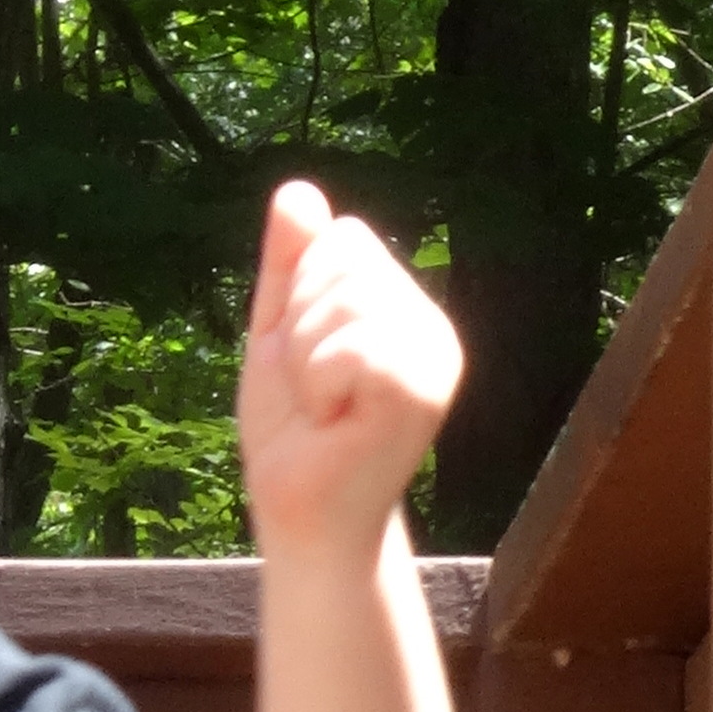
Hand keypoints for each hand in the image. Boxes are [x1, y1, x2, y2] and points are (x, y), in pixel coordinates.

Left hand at [234, 183, 460, 562]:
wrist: (302, 521)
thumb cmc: (293, 438)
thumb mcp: (278, 337)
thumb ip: (289, 267)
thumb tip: (296, 190)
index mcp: (402, 307)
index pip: (341, 237)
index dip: (300, 294)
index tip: (309, 362)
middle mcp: (430, 326)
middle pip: (342, 257)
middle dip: (301, 326)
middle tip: (317, 394)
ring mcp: (433, 356)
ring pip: (343, 299)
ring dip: (307, 361)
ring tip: (327, 412)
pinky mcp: (422, 389)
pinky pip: (351, 344)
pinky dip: (320, 384)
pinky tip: (336, 424)